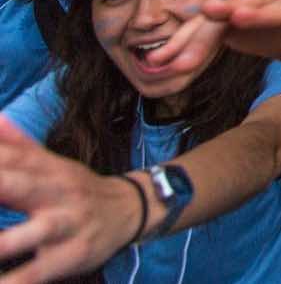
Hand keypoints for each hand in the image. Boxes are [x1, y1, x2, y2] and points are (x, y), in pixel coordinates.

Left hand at [0, 120, 144, 277]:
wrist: (131, 211)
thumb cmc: (79, 190)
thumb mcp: (56, 165)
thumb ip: (21, 147)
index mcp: (49, 170)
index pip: (13, 157)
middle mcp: (57, 194)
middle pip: (20, 187)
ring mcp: (64, 227)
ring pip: (27, 235)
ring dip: (1, 242)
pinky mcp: (68, 257)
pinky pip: (36, 272)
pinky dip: (15, 281)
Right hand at [148, 0, 280, 76]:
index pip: (278, 7)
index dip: (258, 13)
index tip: (236, 15)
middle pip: (238, 7)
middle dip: (214, 21)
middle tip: (189, 40)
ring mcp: (245, 7)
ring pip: (214, 20)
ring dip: (187, 39)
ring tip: (160, 61)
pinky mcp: (229, 20)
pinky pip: (204, 31)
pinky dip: (183, 44)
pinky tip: (161, 61)